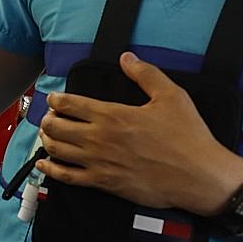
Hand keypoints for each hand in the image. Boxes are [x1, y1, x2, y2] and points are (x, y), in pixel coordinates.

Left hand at [36, 52, 242, 214]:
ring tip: (47, 136)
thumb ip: (146, 74)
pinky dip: (50, 170)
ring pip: (56, 150)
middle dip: (48, 119)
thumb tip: (127, 58)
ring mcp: (98, 162)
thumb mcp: (172, 96)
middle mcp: (99, 138)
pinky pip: (66, 177)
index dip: (57, 99)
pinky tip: (44, 165)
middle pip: (56, 126)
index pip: (70, 103)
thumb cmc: (188, 137)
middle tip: (51, 118)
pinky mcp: (103, 183)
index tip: (55, 98)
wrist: (199, 175)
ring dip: (47, 140)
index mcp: (112, 115)